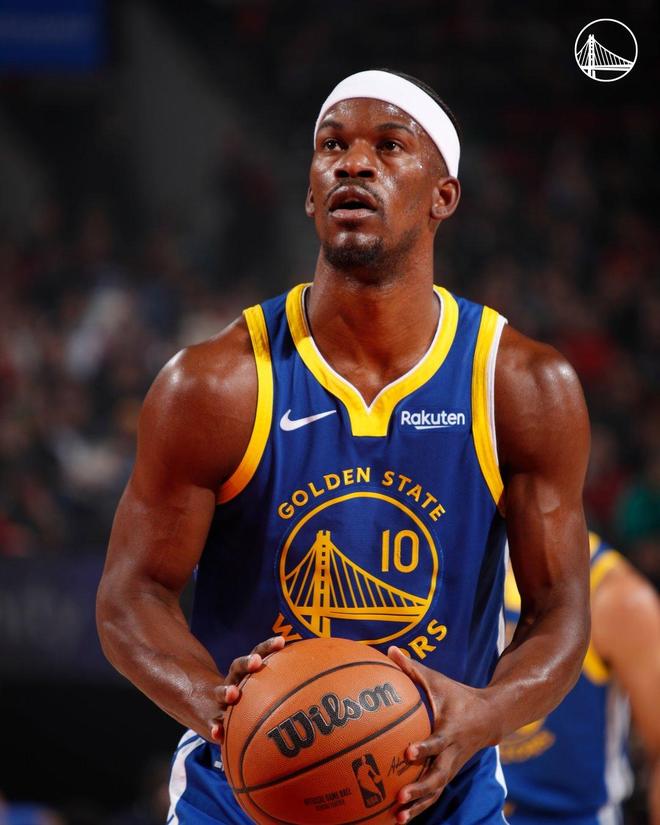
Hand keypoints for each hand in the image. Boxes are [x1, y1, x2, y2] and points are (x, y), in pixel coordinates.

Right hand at [210, 635, 284, 742]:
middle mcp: (233, 681)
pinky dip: (215, 728)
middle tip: (256, 662)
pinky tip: (217, 733)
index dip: (269, 647)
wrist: (205, 706)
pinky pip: (213, 724)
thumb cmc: (246, 700)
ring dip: (226, 692)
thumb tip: (325, 690)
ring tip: (232, 694)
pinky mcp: (211, 718)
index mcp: (247, 673)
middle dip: (247, 662)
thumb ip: (284, 688)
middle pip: (238, 667)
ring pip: (222, 692)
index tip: (281, 641)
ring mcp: (220, 699)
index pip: (258, 653)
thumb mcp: (261, 691)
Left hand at [387, 646, 497, 822]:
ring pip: (437, 791)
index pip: (438, 741)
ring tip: (398, 818)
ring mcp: (452, 766)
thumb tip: (389, 650)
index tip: (409, 752)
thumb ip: (412, 668)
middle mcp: (452, 753)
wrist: (490, 717)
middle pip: (438, 776)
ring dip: (419, 806)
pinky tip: (399, 818)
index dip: (425, 748)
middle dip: (420, 788)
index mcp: (450, 730)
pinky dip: (420, 807)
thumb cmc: (457, 694)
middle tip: (400, 796)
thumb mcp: (437, 680)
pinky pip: (434, 794)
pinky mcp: (449, 774)